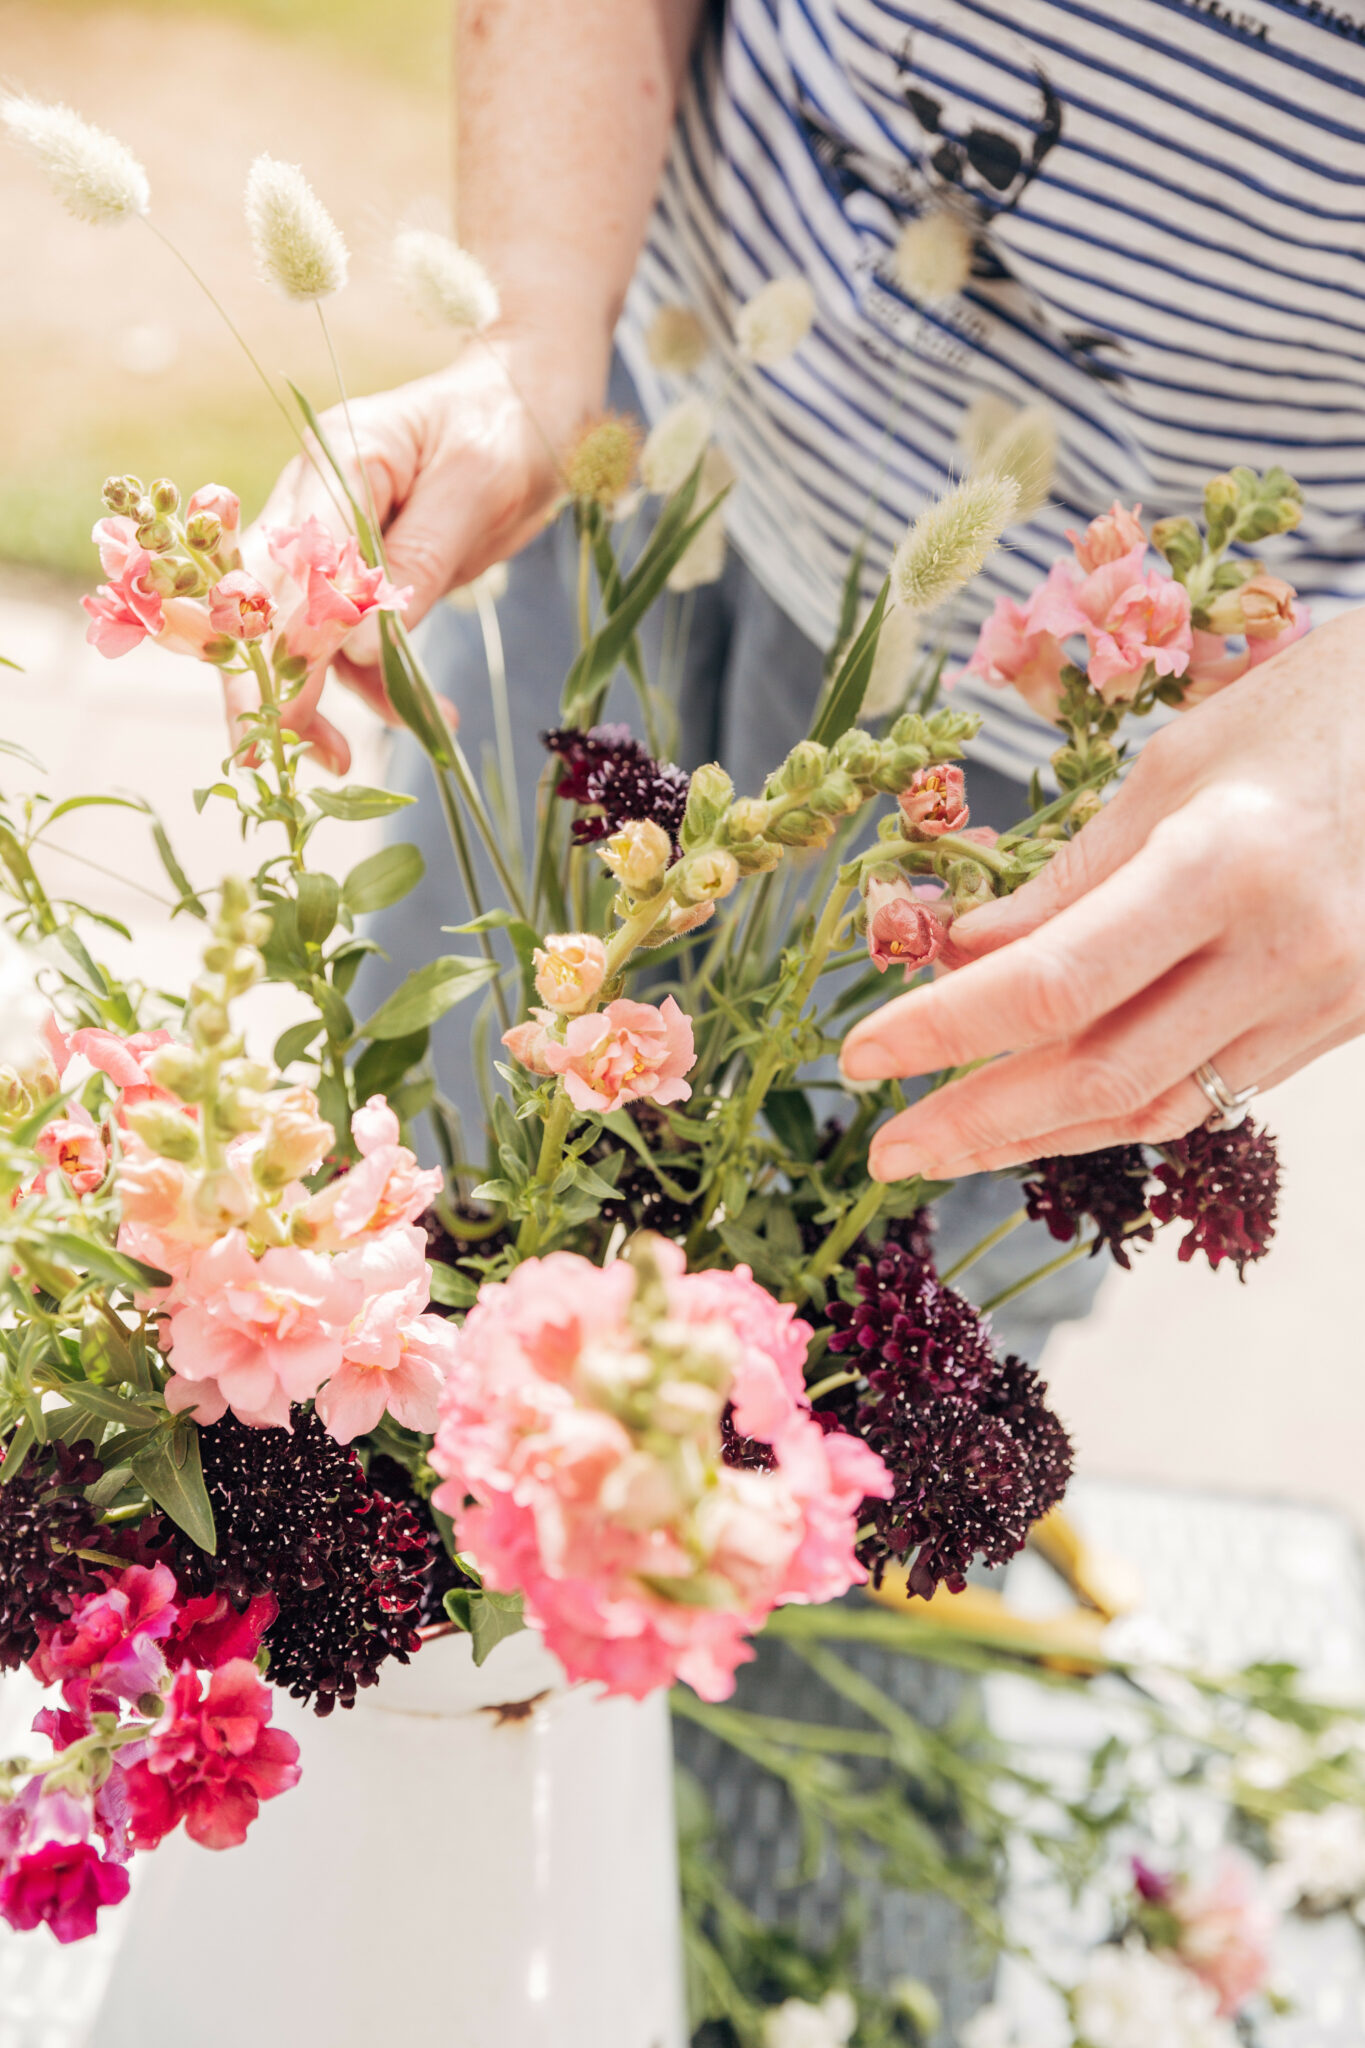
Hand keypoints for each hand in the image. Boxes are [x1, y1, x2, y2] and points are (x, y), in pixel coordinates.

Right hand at [230, 327, 603, 772]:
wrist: (532, 406)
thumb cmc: (508, 427)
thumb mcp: (476, 487)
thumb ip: (419, 559)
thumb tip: (361, 645)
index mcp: (338, 459)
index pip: (286, 559)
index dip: (277, 636)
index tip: (286, 703)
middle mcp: (316, 498)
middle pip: (263, 601)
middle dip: (262, 684)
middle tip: (270, 762)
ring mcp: (331, 539)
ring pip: (297, 632)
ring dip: (314, 701)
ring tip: (341, 762)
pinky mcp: (359, 575)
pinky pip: (349, 642)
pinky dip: (374, 687)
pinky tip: (423, 718)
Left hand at [840, 612, 1364, 1182]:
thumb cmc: (1321, 709)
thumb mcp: (1179, 763)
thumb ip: (1073, 875)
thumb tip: (966, 953)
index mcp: (1226, 862)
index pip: (1054, 982)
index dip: (945, 1028)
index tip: (863, 1055)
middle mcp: (1282, 951)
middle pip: (1100, 1072)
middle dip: (979, 1121)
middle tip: (888, 1150)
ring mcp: (1325, 1001)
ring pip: (1158, 1104)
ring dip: (1041, 1136)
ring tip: (949, 1147)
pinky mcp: (1345, 1025)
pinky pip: (1213, 1091)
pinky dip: (1121, 1107)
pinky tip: (1051, 1115)